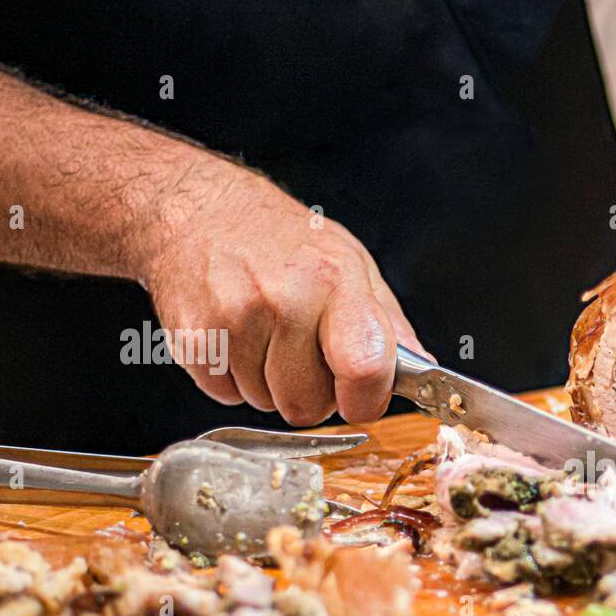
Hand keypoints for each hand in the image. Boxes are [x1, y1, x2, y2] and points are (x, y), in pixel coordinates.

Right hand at [139, 163, 426, 424]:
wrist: (195, 209)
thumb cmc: (278, 236)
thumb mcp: (349, 262)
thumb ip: (387, 321)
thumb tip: (421, 367)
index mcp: (334, 280)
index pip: (364, 370)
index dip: (366, 400)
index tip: (360, 396)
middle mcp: (284, 298)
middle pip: (307, 405)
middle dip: (309, 393)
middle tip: (301, 353)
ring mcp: (234, 318)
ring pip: (265, 403)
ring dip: (268, 383)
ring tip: (264, 335)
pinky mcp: (194, 338)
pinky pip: (226, 395)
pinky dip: (232, 378)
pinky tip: (236, 338)